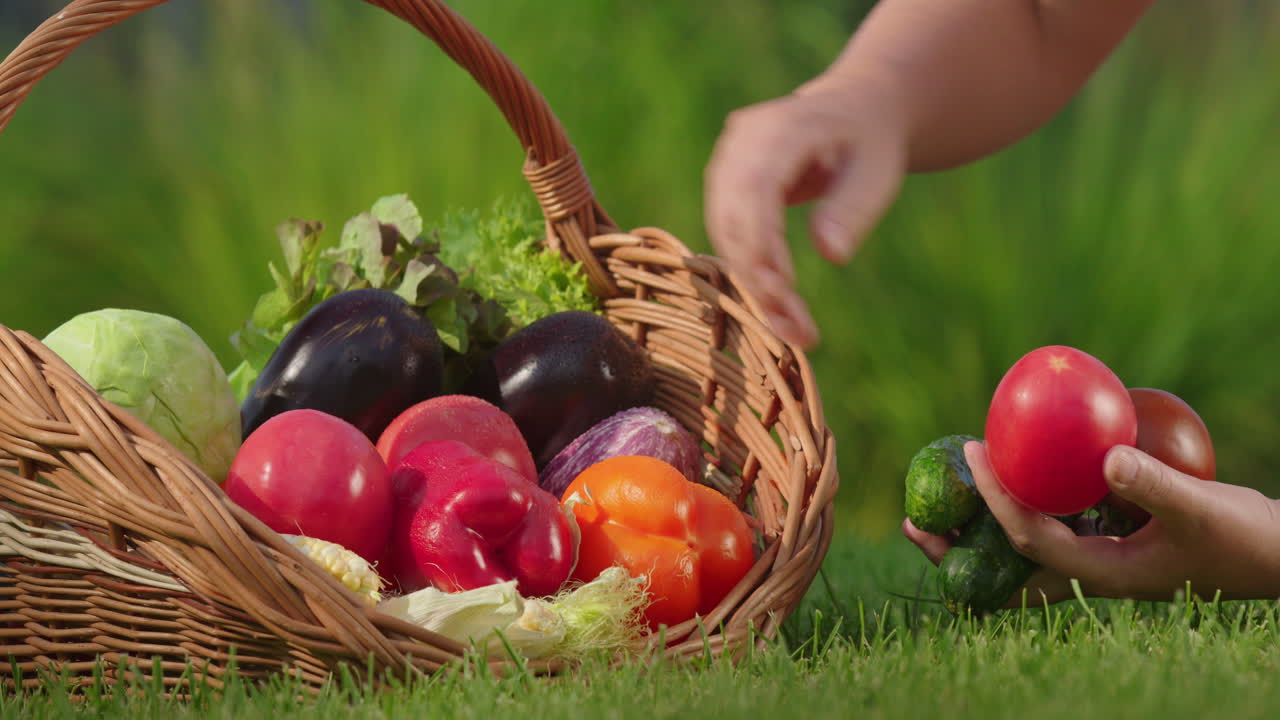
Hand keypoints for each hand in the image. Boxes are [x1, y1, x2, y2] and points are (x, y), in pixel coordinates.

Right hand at [703, 74, 908, 348]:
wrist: (855, 111)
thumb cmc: (870, 144)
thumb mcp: (877, 174)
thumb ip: (852, 210)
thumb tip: (831, 254)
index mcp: (784, 127)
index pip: (756, 186)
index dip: (762, 239)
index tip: (784, 287)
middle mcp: (743, 140)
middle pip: (733, 214)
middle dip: (757, 274)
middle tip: (793, 327)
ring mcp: (728, 160)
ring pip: (724, 231)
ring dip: (753, 283)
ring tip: (792, 328)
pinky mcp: (725, 185)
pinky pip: (727, 234)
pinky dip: (751, 272)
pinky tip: (779, 308)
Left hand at [904, 441, 1279, 604]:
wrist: (1277, 556)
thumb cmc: (1246, 540)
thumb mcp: (1204, 511)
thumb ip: (1157, 486)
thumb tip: (1104, 457)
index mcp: (1101, 573)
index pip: (1030, 539)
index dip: (996, 500)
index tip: (973, 456)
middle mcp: (1087, 570)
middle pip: (1004, 568)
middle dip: (956, 550)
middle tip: (910, 520)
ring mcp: (1095, 556)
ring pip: (1021, 547)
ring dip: (980, 526)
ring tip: (938, 498)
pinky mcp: (1108, 538)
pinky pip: (1052, 522)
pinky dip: (1025, 501)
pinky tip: (1013, 468)